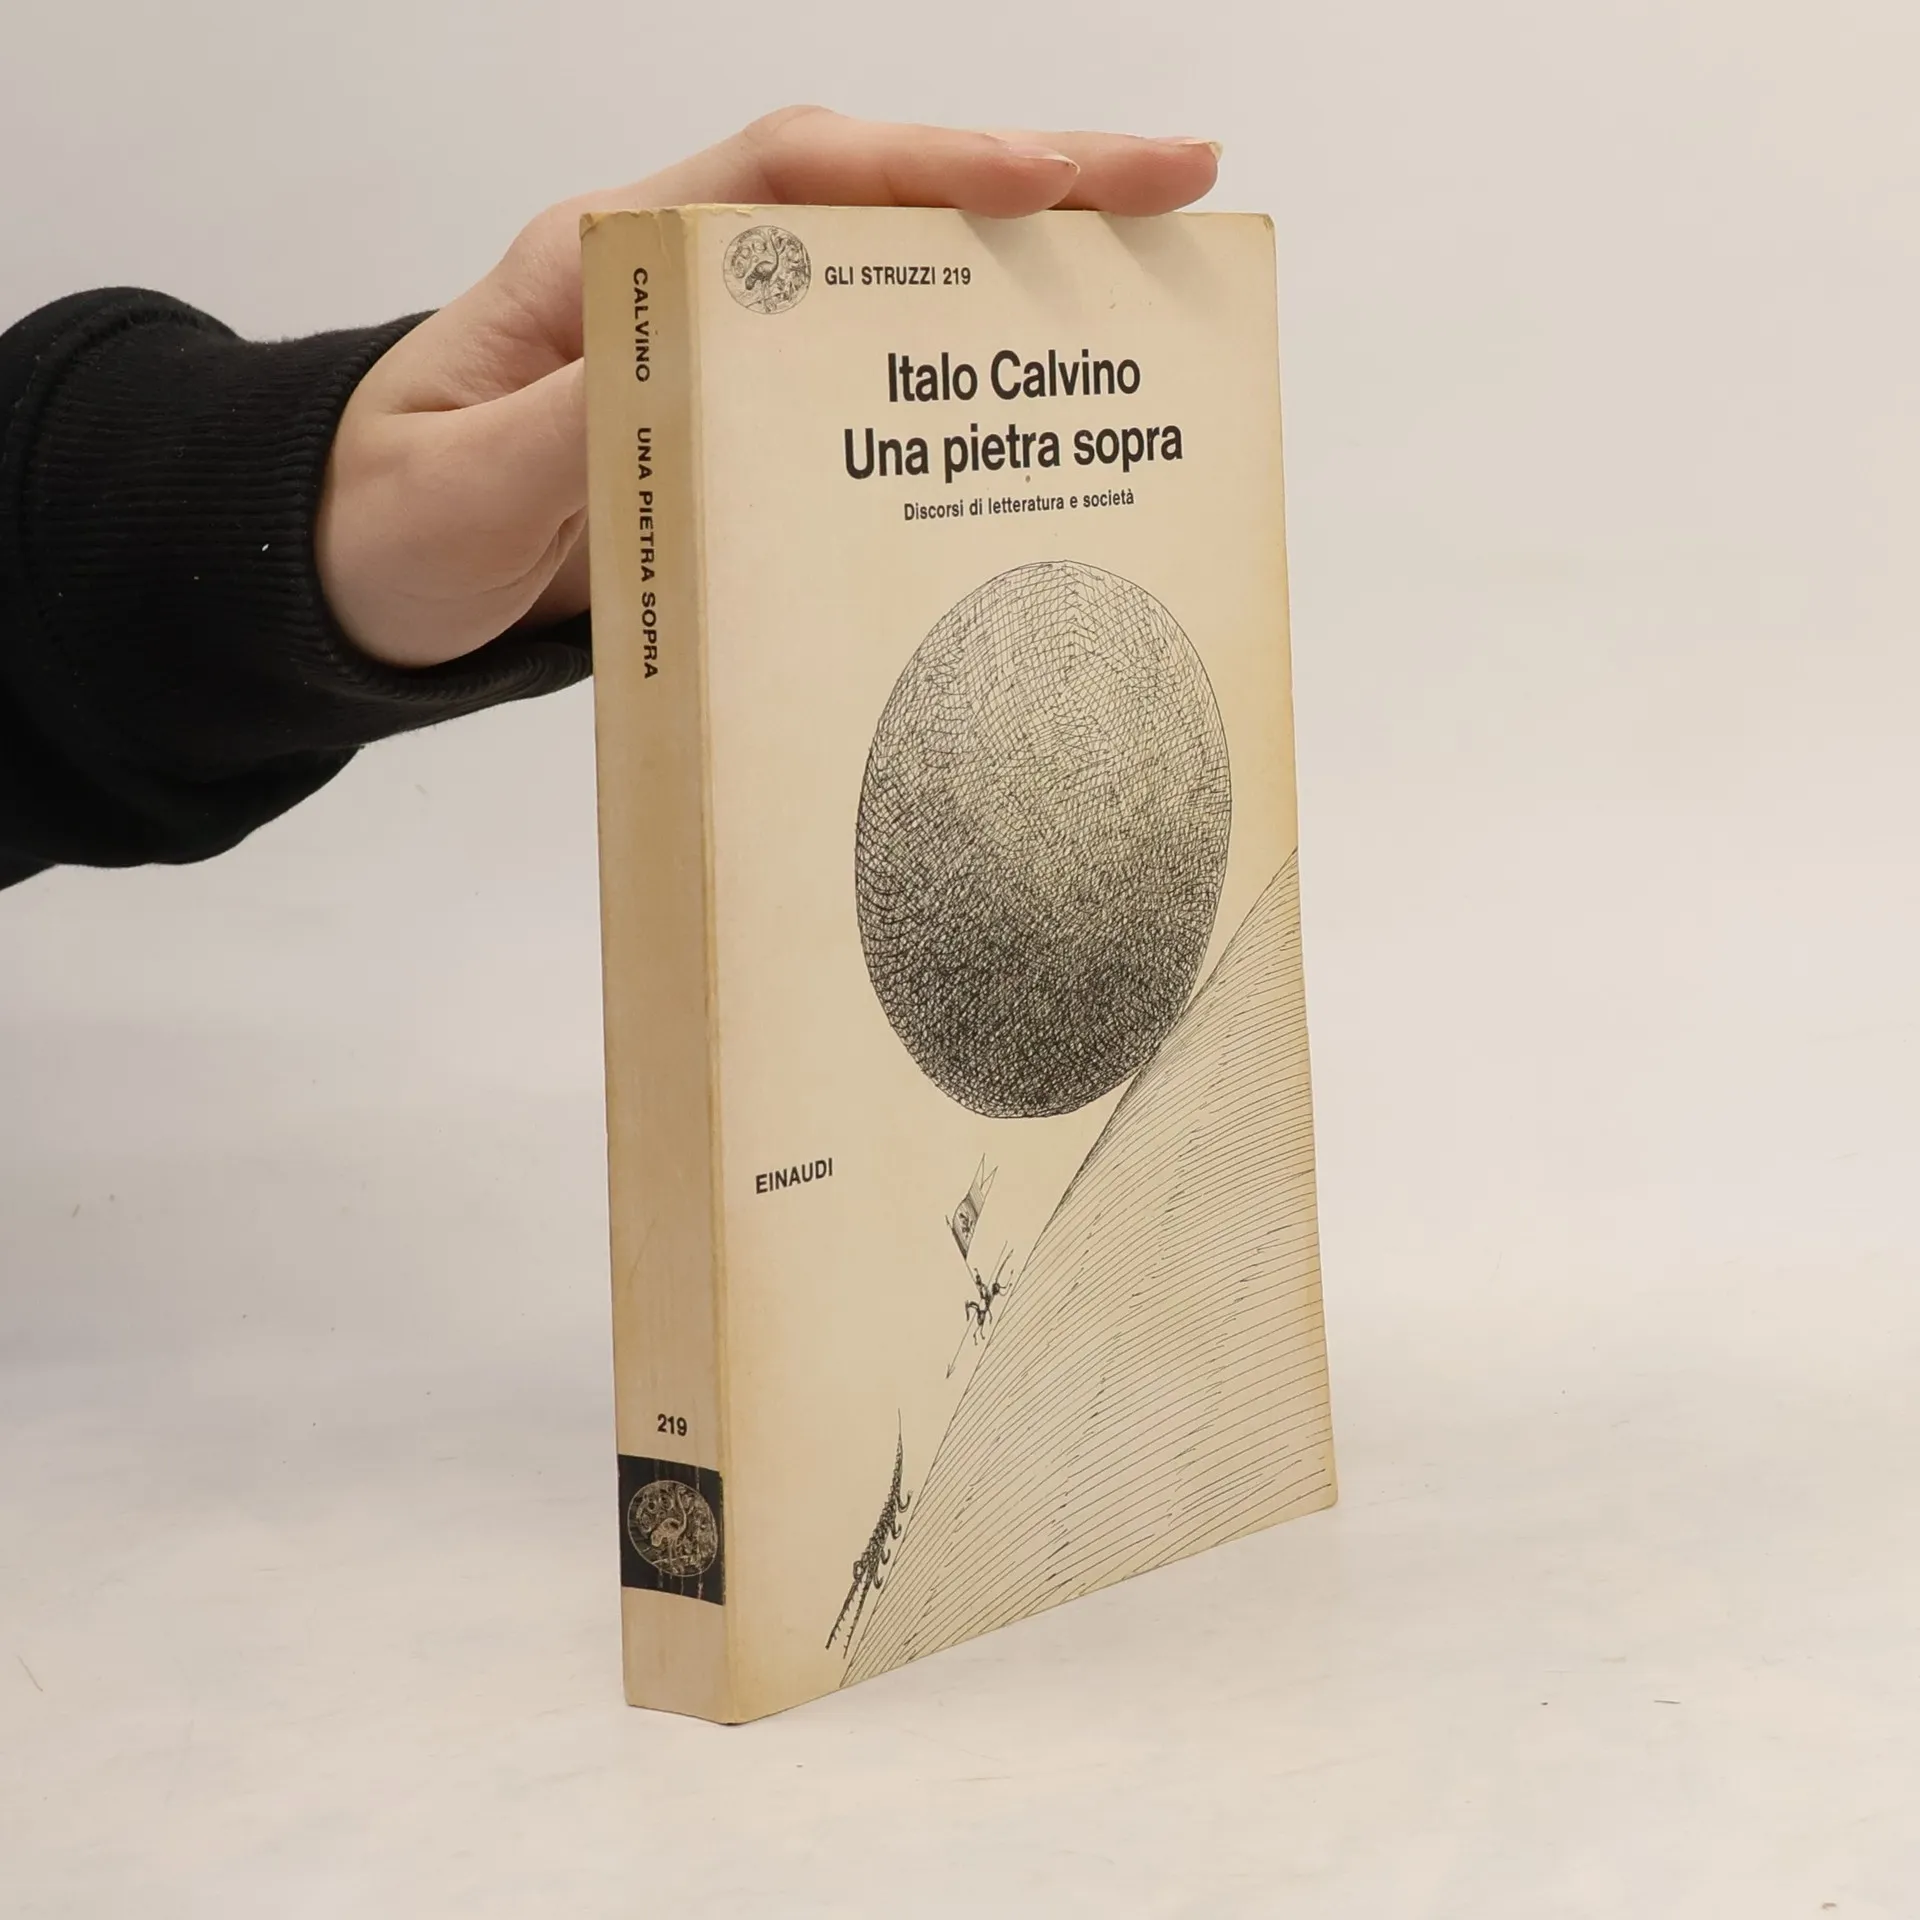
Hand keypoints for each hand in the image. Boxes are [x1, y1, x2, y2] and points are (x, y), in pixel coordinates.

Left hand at [315, 108, 1219, 668]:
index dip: (925, 169)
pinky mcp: (735, 427)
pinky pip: (864, 377)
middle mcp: (676, 284)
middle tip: (1177, 187)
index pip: (788, 180)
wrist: (353, 582)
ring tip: (1151, 273)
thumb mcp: (458, 489)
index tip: (1050, 179)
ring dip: (1014, 268)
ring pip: (885, 282)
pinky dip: (956, 369)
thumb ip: (562, 432)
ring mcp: (715, 352)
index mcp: (603, 264)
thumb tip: (692, 370)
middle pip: (871, 203)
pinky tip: (1037, 393)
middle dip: (1026, 185)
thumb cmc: (385, 528)